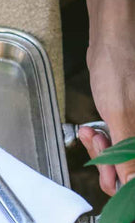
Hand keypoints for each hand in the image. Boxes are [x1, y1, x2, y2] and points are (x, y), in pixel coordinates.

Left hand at [79, 32, 134, 195]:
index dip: (124, 182)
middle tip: (96, 144)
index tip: (107, 175)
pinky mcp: (131, 121)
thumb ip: (126, 154)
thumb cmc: (120, 64)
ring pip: (123, 157)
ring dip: (102, 151)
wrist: (111, 37)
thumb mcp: (121, 114)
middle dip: (108, 162)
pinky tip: (91, 131)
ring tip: (91, 134)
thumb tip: (131, 184)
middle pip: (132, 170)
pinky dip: (103, 140)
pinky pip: (118, 142)